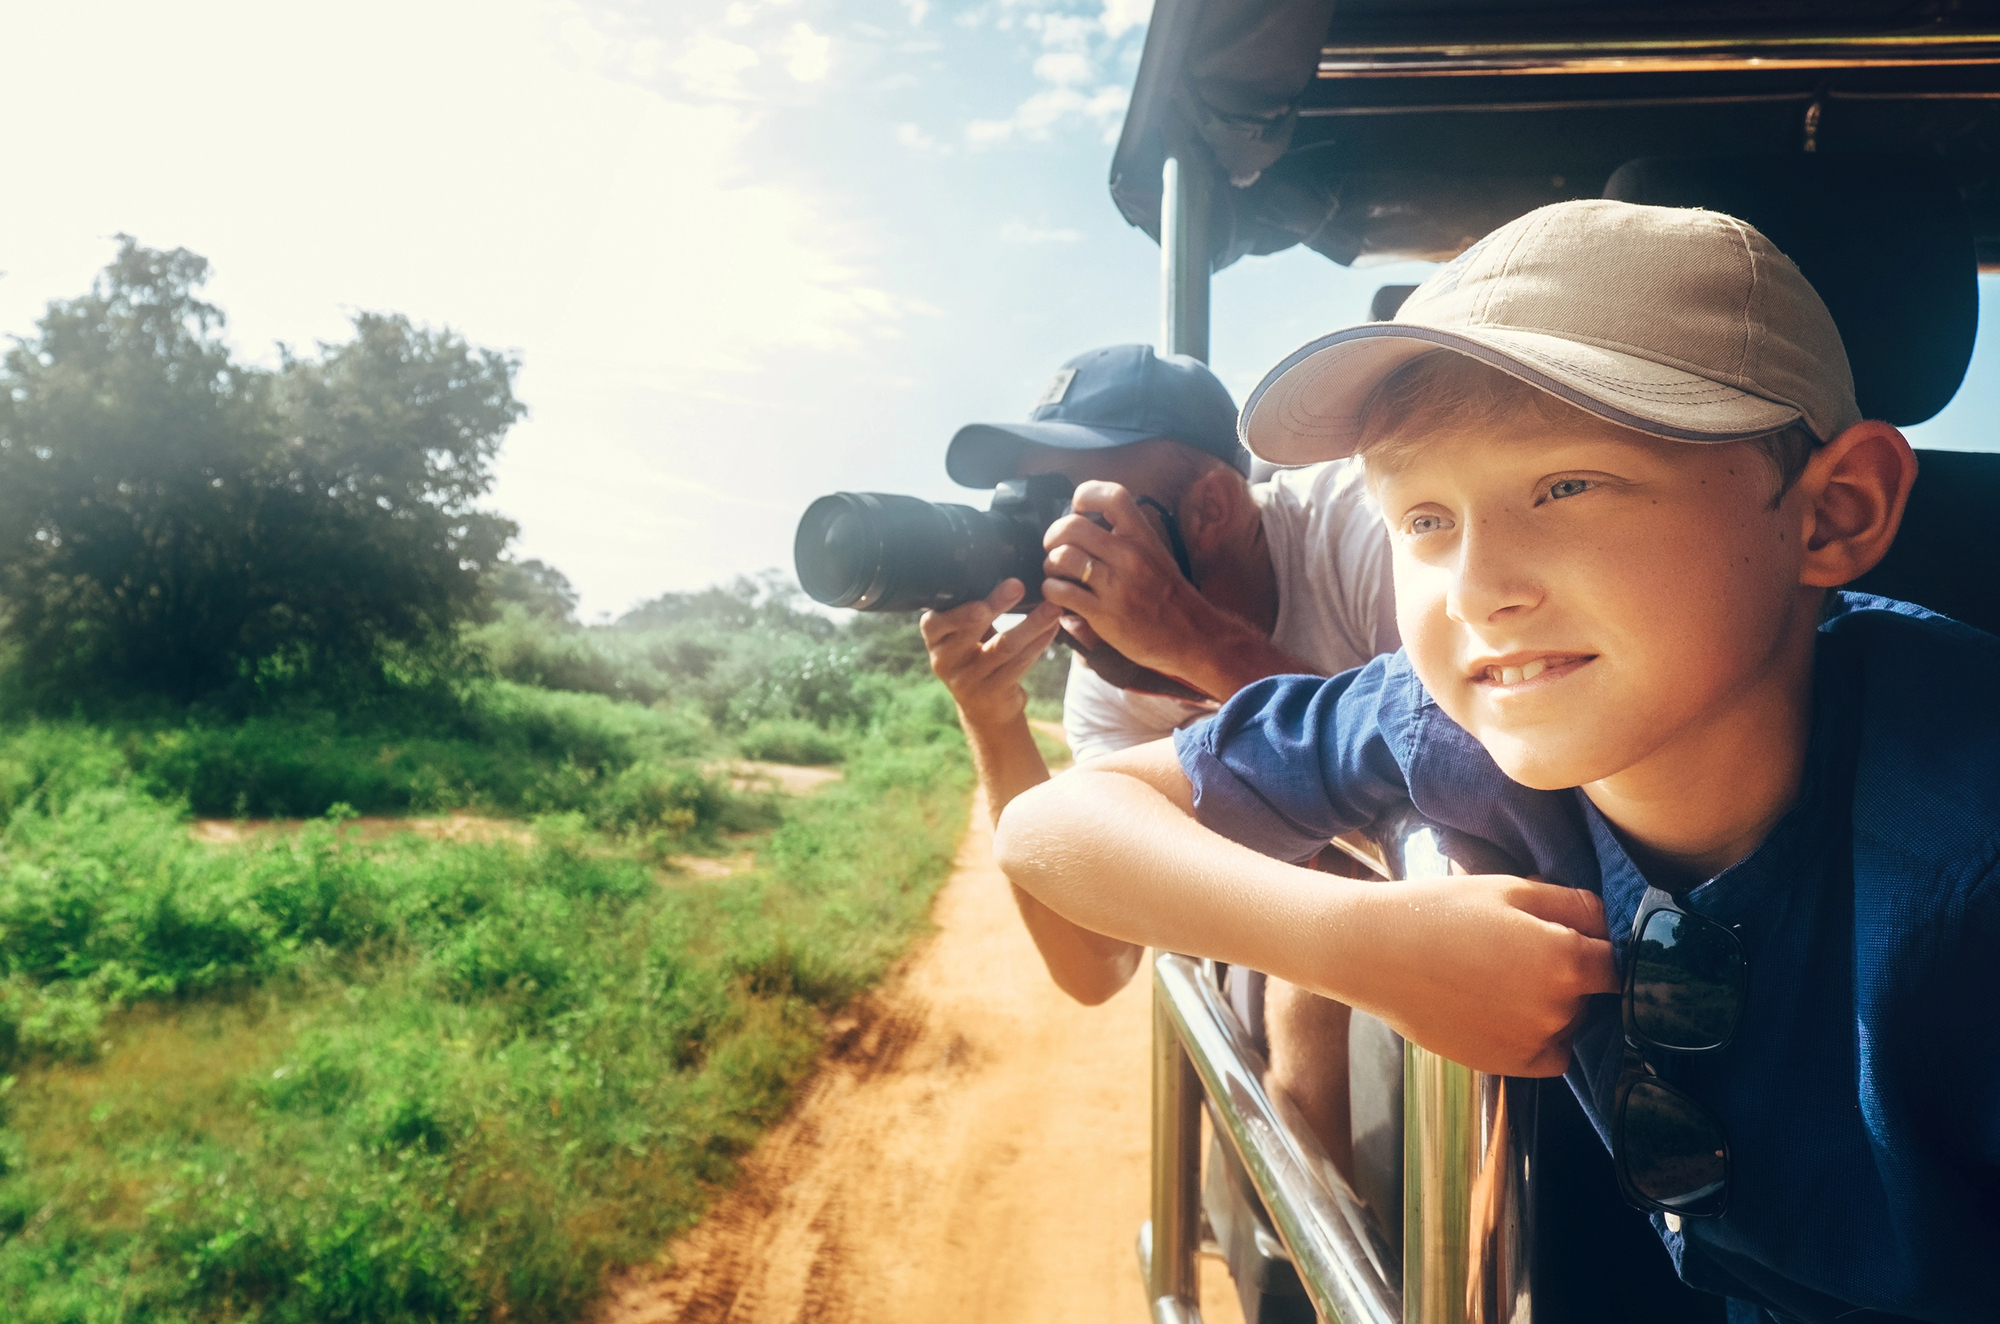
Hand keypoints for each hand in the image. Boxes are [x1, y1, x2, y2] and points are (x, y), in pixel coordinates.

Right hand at [920, 578, 1062, 728]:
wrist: (984, 707)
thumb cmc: (975, 653)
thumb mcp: (964, 631)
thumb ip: (972, 604)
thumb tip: (1003, 562)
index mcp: (934, 636)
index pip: (936, 622)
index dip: (959, 612)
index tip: (982, 601)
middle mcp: (944, 659)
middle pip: (972, 630)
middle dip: (997, 606)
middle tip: (1018, 585)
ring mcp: (967, 679)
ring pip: (1004, 647)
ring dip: (1032, 624)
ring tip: (1052, 607)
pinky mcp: (992, 693)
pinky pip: (1020, 664)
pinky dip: (1039, 642)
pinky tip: (1053, 627)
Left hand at [1039, 481, 1246, 688]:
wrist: (1192, 635)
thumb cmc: (1170, 595)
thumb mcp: (1156, 554)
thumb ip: (1128, 537)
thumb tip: (1088, 522)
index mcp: (1143, 537)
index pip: (1113, 496)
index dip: (1086, 494)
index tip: (1078, 507)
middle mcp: (1129, 556)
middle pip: (1072, 526)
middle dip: (1053, 534)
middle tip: (1053, 546)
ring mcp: (1115, 585)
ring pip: (1061, 558)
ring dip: (1050, 564)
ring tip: (1056, 573)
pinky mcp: (1102, 613)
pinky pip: (1059, 592)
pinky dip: (1051, 591)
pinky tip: (1059, 595)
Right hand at [1341, 874, 1618, 1076]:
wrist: (1376, 954)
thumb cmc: (1441, 911)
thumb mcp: (1511, 888)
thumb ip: (1573, 903)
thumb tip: (1609, 922)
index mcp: (1567, 959)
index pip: (1619, 962)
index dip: (1603, 948)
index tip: (1584, 940)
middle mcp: (1559, 1008)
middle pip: (1593, 994)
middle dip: (1574, 973)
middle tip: (1527, 951)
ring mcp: (1533, 1042)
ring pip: (1570, 1023)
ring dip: (1555, 1004)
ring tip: (1505, 978)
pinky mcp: (1508, 1065)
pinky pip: (1549, 1053)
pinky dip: (1539, 1036)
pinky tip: (1504, 1009)